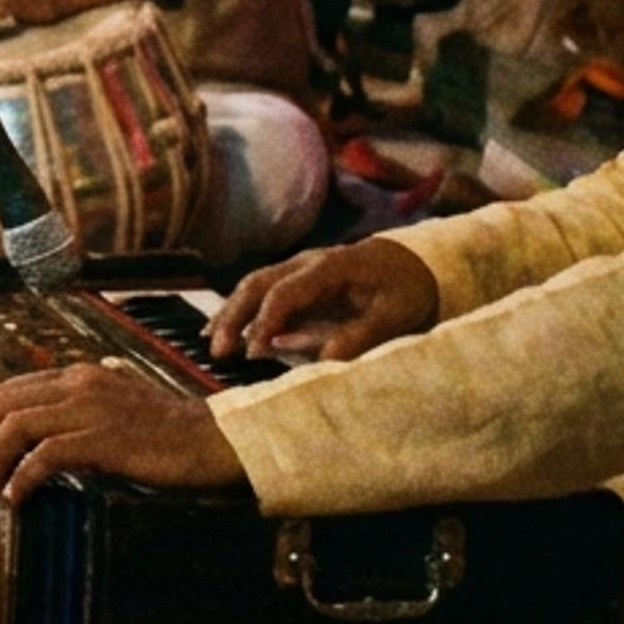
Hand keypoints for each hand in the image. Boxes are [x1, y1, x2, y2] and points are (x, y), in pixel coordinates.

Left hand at [0, 363, 244, 500]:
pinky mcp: (105, 439)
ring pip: (16, 427)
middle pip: (2, 404)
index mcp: (80, 376)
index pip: (9, 390)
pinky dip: (23, 478)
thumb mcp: (119, 409)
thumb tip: (42, 438)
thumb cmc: (172, 434)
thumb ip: (81, 412)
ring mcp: (92, 409)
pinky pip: (45, 456)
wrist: (218, 443)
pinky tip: (18, 498)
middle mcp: (80, 384)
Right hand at [211, 236, 439, 364]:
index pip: (285, 292)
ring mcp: (297, 267)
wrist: (412, 262)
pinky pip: (259, 291)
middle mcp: (306, 262)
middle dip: (234, 316)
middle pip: (258, 283)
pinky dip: (239, 309)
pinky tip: (222, 329)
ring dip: (230, 313)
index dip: (265, 322)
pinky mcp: (295, 278)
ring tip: (212, 343)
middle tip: (218, 350)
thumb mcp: (395, 316)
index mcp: (330, 267)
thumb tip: (322, 362)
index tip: (254, 352)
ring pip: (252, 284)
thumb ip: (359, 335)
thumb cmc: (405, 290)